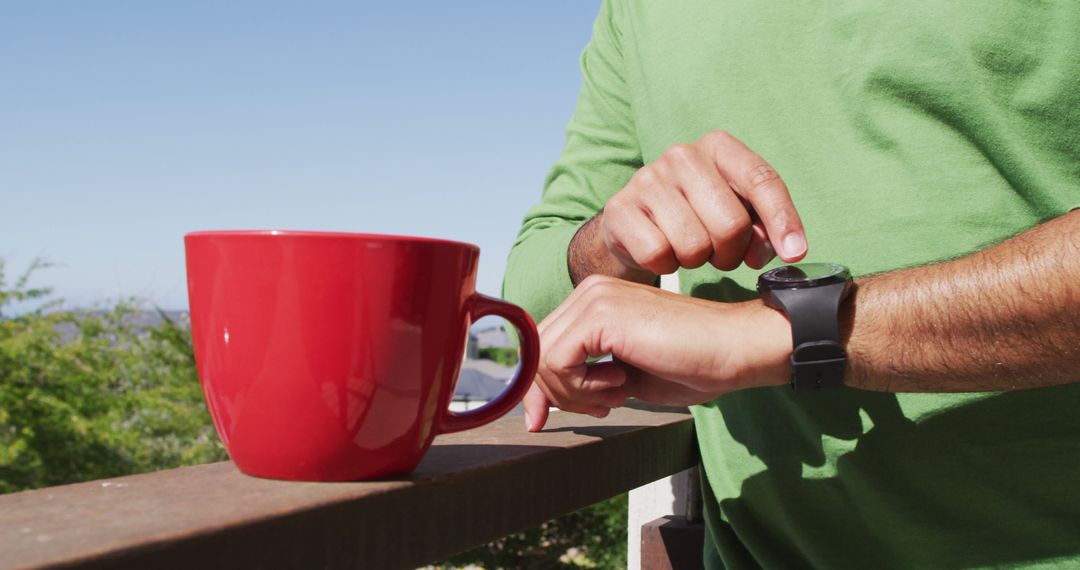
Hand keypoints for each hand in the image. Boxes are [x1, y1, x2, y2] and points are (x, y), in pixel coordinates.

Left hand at [523, 275, 790, 430]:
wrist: (734, 349)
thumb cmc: (691, 364)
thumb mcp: (624, 375)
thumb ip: (585, 379)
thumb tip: (542, 402)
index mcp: (595, 300)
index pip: (542, 344)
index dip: (538, 387)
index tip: (542, 419)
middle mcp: (590, 291)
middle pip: (537, 351)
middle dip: (555, 394)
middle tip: (602, 407)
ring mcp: (595, 298)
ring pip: (544, 359)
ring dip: (574, 393)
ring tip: (618, 394)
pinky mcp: (602, 314)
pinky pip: (558, 361)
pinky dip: (582, 387)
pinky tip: (620, 386)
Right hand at [569, 130, 807, 283]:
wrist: (634, 224)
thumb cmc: (697, 217)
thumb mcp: (737, 212)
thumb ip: (763, 227)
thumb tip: (777, 252)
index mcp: (718, 147)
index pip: (761, 180)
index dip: (783, 220)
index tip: (795, 254)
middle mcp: (682, 155)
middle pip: (730, 223)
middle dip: (732, 252)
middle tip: (722, 255)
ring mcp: (647, 179)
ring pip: (694, 245)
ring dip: (697, 261)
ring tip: (689, 250)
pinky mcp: (620, 208)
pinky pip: (658, 254)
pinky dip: (666, 265)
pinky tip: (663, 252)